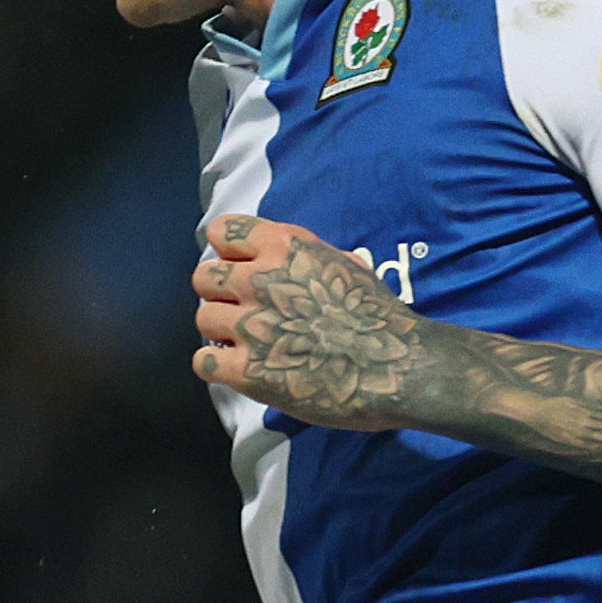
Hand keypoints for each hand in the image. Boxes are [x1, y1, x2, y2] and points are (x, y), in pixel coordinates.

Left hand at [191, 216, 430, 428]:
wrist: (398, 368)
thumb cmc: (379, 316)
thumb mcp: (345, 265)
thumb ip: (304, 256)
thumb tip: (279, 253)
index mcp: (285, 247)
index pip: (223, 231)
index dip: (227, 251)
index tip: (239, 266)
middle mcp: (261, 280)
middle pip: (204, 277)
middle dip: (219, 294)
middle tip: (243, 310)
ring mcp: (251, 326)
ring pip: (203, 319)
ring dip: (221, 331)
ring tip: (248, 342)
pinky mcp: (247, 371)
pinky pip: (203, 362)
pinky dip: (215, 366)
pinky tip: (239, 368)